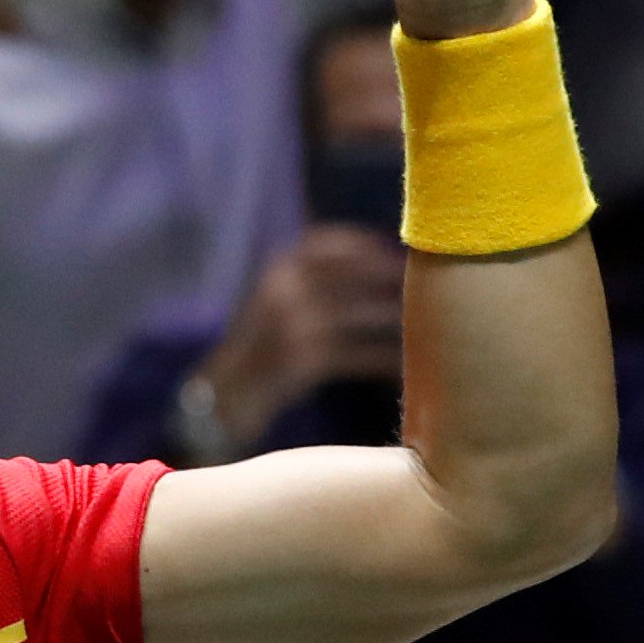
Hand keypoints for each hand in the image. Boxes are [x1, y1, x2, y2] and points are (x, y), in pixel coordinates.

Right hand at [194, 224, 406, 453]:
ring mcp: (291, 326)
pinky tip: (400, 365)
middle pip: (345, 275)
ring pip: (355, 314)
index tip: (387, 249)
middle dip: (383, 276)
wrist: (224, 398)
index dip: (358, 244)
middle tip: (415, 282)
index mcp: (272, 275)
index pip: (321, 244)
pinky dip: (380, 360)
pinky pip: (354, 355)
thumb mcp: (270, 306)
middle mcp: (280, 293)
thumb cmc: (256, 353)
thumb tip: (361, 269)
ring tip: (420, 323)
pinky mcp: (302, 361)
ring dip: (389, 316)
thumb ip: (302, 283)